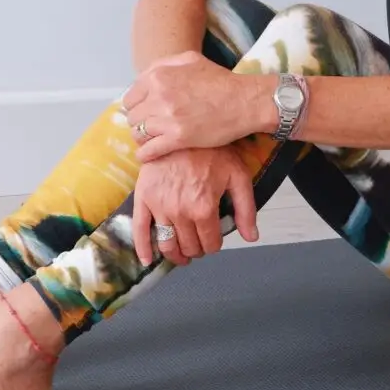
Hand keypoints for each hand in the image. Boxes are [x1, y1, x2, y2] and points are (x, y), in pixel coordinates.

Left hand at [123, 51, 269, 160]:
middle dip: (140, 122)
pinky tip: (150, 155)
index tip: (146, 112)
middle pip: (132, 117)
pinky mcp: (178, 138)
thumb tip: (144, 78)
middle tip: (153, 126)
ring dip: (144, 138)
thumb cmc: (220, 80)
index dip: (137, 106)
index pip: (130, 98)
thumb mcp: (190, 60)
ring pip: (138, 134)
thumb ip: (163, 64)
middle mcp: (159, 96)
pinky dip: (146, 155)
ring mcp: (167, 118)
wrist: (245, 101)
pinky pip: (148, 151)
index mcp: (158, 76)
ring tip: (154, 139)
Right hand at [132, 145, 258, 267]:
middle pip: (189, 246)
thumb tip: (251, 237)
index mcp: (203, 208)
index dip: (214, 245)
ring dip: (175, 254)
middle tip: (199, 243)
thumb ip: (246, 208)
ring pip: (167, 244)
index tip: (214, 240)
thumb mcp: (238, 176)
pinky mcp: (143, 198)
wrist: (184, 129)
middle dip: (197, 249)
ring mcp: (159, 206)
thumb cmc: (213, 151)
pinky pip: (139, 230)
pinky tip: (146, 260)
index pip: (210, 243)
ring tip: (182, 254)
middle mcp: (180, 212)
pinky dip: (142, 249)